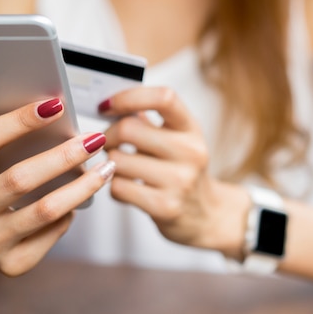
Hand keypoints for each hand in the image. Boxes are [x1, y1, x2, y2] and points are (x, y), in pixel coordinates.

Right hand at [0, 83, 113, 275]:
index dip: (20, 121)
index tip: (56, 104)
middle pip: (19, 179)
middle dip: (63, 155)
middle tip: (95, 138)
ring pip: (45, 210)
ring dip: (83, 185)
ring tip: (107, 166)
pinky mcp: (13, 264)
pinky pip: (53, 232)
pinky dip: (72, 210)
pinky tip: (84, 194)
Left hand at [101, 86, 248, 257]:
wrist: (205, 216)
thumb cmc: (182, 172)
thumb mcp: (177, 140)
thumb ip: (148, 120)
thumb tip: (111, 103)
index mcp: (191, 128)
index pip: (163, 98)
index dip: (128, 97)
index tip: (107, 106)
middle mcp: (190, 152)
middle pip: (129, 129)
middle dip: (108, 135)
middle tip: (109, 143)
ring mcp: (180, 180)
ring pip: (117, 160)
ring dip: (110, 164)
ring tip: (122, 168)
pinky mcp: (165, 206)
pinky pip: (118, 187)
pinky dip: (114, 187)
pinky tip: (128, 187)